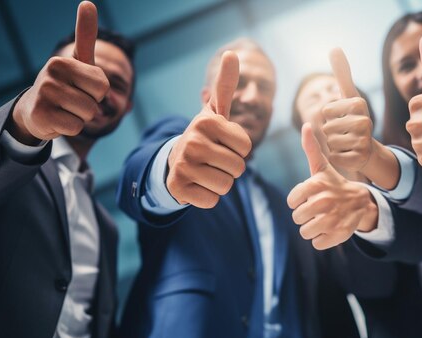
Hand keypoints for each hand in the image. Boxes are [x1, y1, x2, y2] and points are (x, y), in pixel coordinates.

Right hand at [9, 1, 109, 143]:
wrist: (35, 111)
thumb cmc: (65, 85)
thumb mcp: (78, 62)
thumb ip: (85, 37)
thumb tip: (88, 3)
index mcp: (63, 61)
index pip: (102, 85)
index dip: (97, 92)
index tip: (81, 87)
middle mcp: (51, 74)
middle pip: (96, 102)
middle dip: (90, 105)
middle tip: (72, 100)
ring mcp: (44, 94)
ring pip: (87, 116)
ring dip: (80, 117)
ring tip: (65, 109)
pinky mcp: (41, 115)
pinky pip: (76, 127)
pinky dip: (70, 128)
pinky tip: (57, 119)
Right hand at [166, 51, 250, 208]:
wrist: (174, 162)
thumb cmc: (204, 137)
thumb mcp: (215, 112)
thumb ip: (225, 85)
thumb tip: (232, 53)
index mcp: (206, 122)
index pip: (246, 148)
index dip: (239, 150)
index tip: (222, 144)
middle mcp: (192, 141)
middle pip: (238, 168)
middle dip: (231, 168)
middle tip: (214, 160)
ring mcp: (182, 165)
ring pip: (226, 186)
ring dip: (221, 183)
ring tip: (206, 171)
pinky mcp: (178, 188)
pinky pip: (212, 201)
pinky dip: (208, 197)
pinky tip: (197, 185)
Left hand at [287, 123, 377, 249]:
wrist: (361, 202)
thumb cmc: (334, 184)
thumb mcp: (322, 168)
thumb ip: (311, 148)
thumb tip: (306, 125)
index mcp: (316, 185)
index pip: (292, 202)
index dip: (298, 201)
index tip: (309, 197)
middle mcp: (324, 202)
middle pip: (297, 218)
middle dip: (305, 216)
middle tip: (318, 209)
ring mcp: (332, 219)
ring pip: (305, 232)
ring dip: (312, 228)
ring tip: (323, 219)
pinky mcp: (339, 235)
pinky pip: (317, 243)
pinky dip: (322, 239)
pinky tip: (330, 228)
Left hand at [323, 48, 399, 189]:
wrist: (366, 149)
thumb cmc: (352, 119)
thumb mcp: (348, 96)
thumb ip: (342, 73)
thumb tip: (335, 47)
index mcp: (359, 104)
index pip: (325, 110)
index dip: (329, 116)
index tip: (342, 117)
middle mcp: (365, 121)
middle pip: (326, 127)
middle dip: (331, 131)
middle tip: (344, 133)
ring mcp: (363, 141)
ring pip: (329, 142)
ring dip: (333, 144)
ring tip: (346, 143)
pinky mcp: (358, 158)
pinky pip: (334, 156)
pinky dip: (336, 156)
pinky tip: (347, 154)